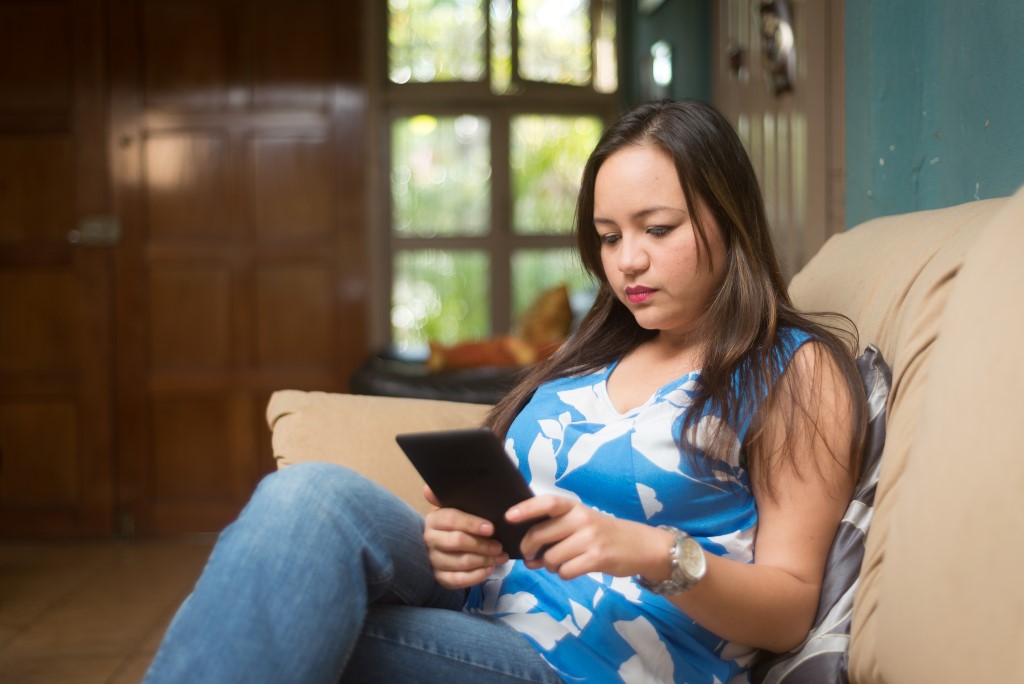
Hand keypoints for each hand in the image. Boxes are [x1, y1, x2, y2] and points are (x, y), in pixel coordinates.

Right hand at [422, 485, 508, 589]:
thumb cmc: (456, 524)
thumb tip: (429, 489)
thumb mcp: (454, 508)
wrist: (443, 545)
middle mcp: (429, 540)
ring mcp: (433, 560)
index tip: (491, 528)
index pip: (452, 520)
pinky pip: (457, 580)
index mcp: (434, 520)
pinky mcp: (438, 578)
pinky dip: (476, 576)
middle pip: (457, 542)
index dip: (472, 524)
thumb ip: (449, 498)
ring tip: (501, 557)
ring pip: (460, 562)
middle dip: (482, 544)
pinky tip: (489, 570)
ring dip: (484, 560)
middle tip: (499, 546)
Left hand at [508, 495, 669, 580]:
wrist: (642, 546)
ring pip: (551, 558)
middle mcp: (582, 519)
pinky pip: (565, 571)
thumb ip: (557, 530)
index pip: (547, 503)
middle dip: (528, 549)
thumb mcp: (583, 522)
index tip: (509, 517)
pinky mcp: (597, 558)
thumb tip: (529, 552)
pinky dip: (564, 574)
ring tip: (559, 563)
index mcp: (575, 507)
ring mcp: (590, 539)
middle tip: (530, 556)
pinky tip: (572, 569)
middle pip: (540, 534)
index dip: (526, 508)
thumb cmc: (606, 534)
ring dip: (550, 565)